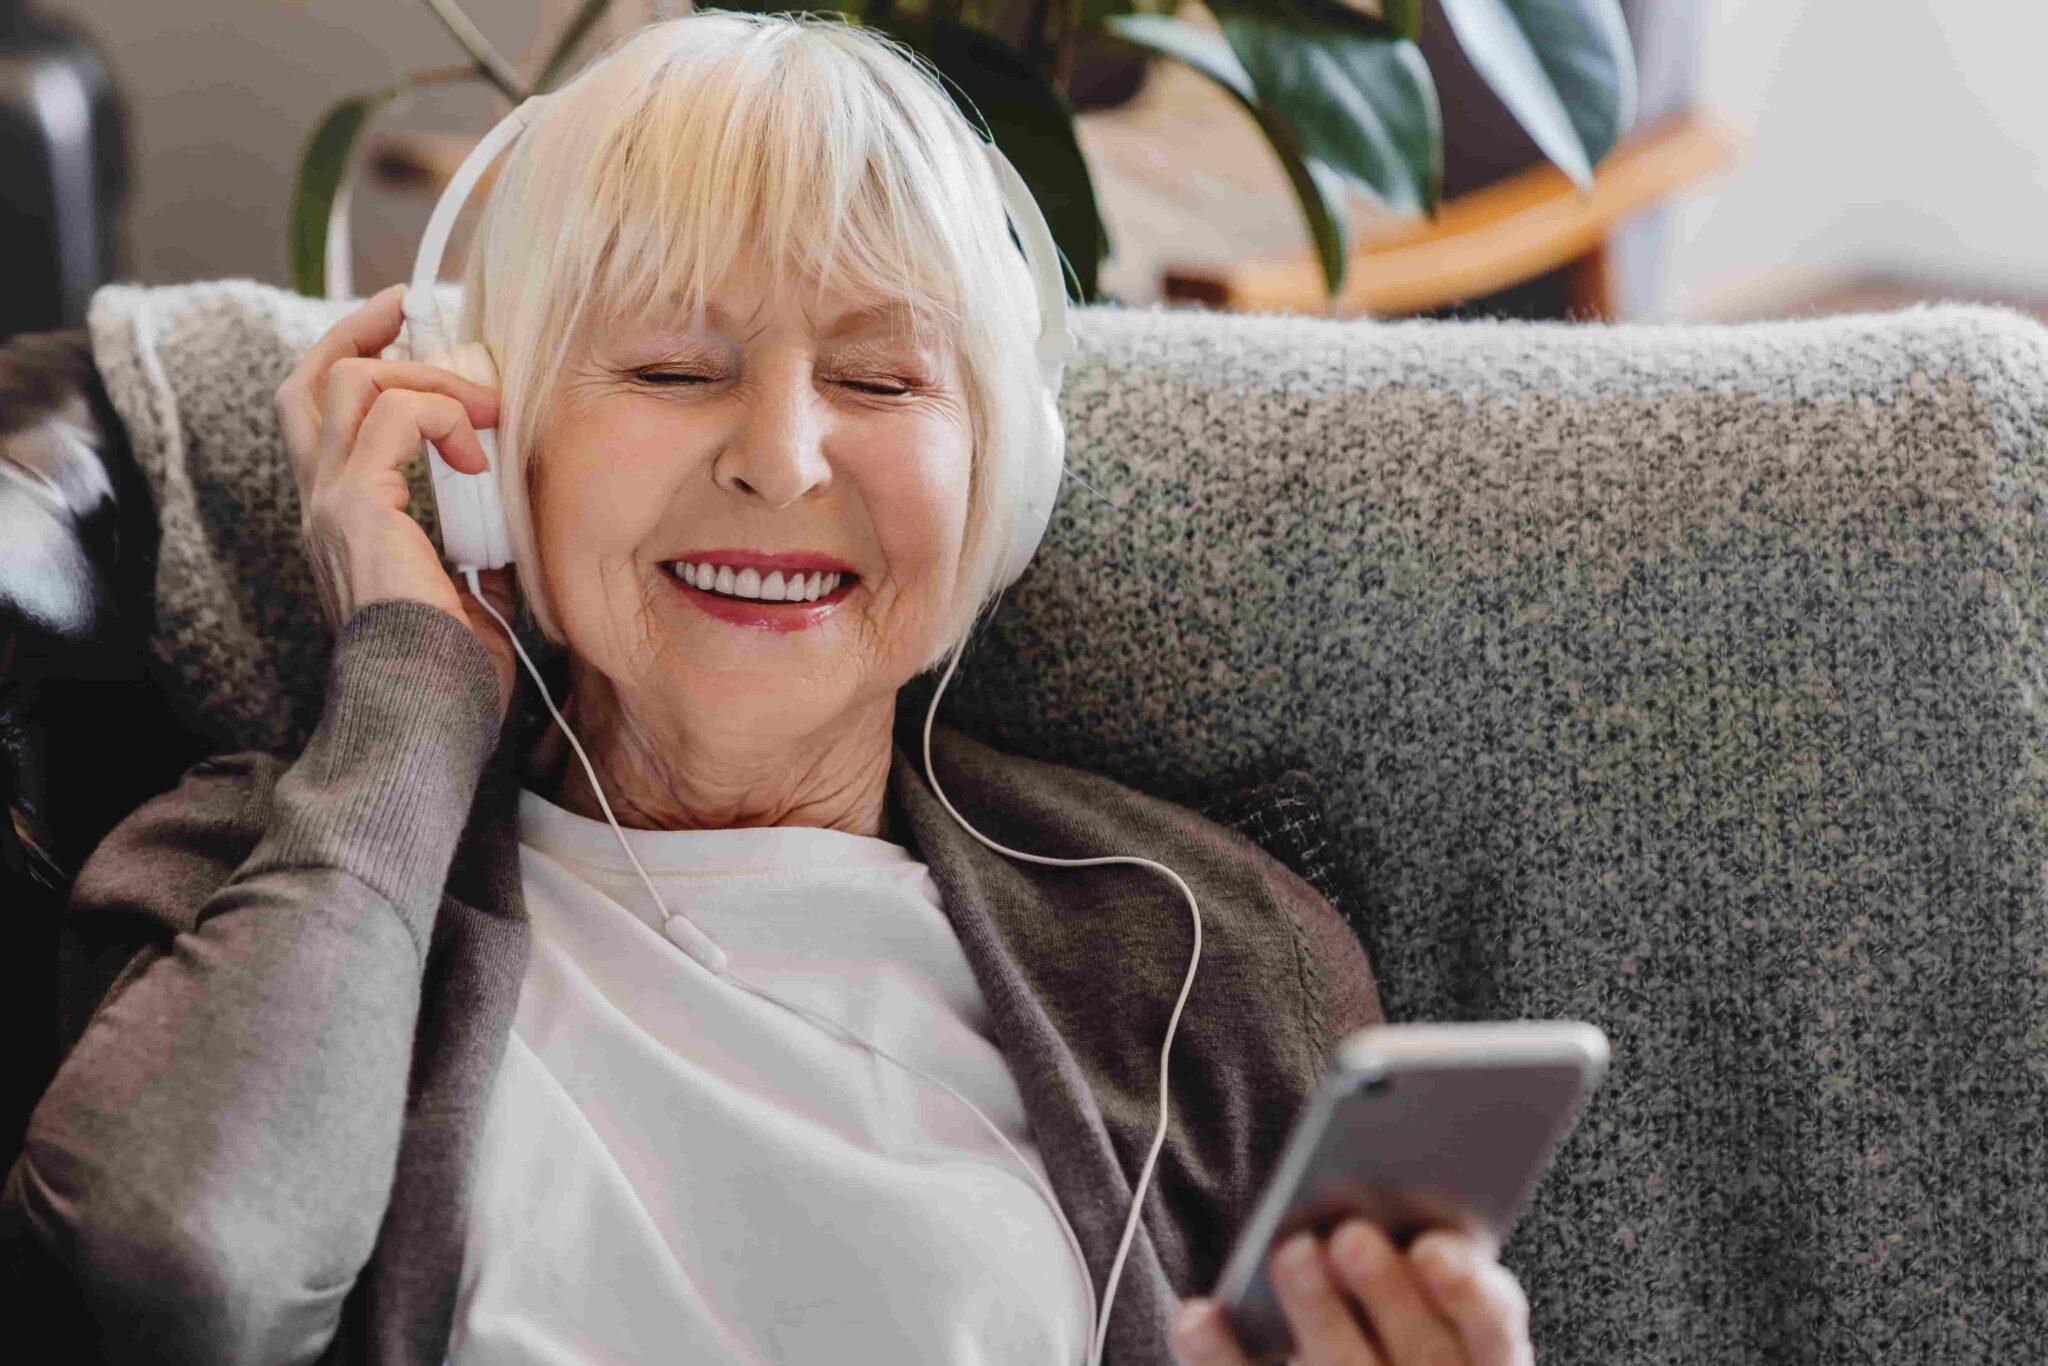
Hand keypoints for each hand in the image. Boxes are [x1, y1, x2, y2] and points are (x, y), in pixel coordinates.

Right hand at [274, 282, 518, 718]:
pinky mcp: (356, 510)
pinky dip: (442, 414)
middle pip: (311, 381)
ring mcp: (330, 505)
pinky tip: (479, 453)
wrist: (429, 714)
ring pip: (351, 383)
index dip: (356, 361)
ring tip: (483, 408)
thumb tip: (506, 522)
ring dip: (426, 376)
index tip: (404, 330)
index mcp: (342, 521)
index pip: (321, 417)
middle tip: (412, 307)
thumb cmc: (450, 674)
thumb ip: (475, 548)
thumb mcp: (470, 594)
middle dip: (361, 329)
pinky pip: (393, 418)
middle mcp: (321, 505)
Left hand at [1168, 1221, 1532, 1365]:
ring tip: (1293, 1250)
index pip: (1494, 1334)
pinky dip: (1220, 1353)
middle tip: (1351, 1236)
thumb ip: (1432, 1257)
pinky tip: (1196, 1314)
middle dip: (1385, 1292)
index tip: (1433, 1247)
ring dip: (1316, 1312)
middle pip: (1421, 1355)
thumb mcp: (1436, 1296)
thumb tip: (1400, 1199)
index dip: (1468, 1292)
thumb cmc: (1403, 1326)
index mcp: (1481, 1361)